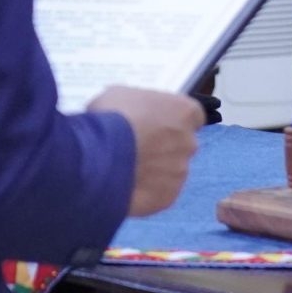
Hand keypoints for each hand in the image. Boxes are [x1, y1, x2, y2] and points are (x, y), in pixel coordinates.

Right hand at [88, 86, 202, 215]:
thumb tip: (130, 111)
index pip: (192, 116)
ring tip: (127, 170)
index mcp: (185, 111)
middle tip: (138, 149)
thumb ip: (137, 104)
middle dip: (164, 147)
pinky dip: (146, 191)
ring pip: (171, 171)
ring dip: (154, 171)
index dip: (173, 121)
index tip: (157, 125)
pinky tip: (126, 186)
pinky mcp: (168, 197)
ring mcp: (181, 172)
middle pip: (182, 145)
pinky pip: (159, 193)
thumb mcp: (120, 95)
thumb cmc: (113, 117)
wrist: (100, 157)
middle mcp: (190, 142)